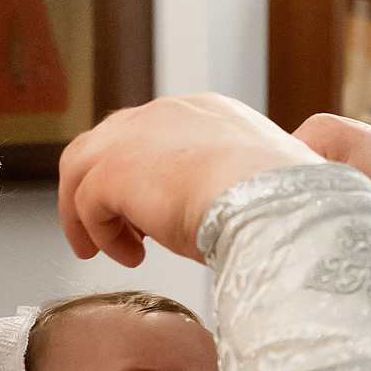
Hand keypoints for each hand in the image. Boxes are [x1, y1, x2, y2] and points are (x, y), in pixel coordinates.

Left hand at [58, 93, 319, 266]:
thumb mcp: (265, 178)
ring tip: (98, 248)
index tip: (149, 212)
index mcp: (205, 113)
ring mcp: (134, 136)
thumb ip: (256, 169)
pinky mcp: (113, 170)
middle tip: (115, 228)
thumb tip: (286, 156)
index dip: (144, 173)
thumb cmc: (280, 199)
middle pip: (108, 142)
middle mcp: (166, 114)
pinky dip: (101, 233)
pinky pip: (88, 203)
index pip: (153, 134)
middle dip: (104, 186)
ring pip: (83, 168)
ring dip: (87, 212)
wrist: (270, 201)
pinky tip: (128, 257)